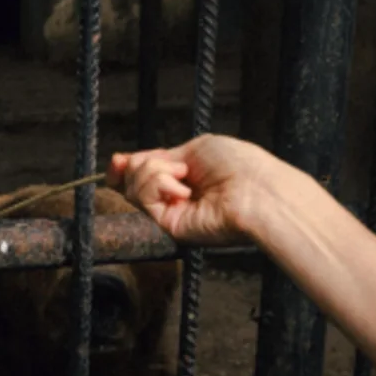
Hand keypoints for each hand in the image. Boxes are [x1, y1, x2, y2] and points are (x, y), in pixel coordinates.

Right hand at [107, 136, 271, 245]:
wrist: (256, 190)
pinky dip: (159, 185)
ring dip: (154, 172)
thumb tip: (122, 162)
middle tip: (176, 167)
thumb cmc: (238, 165)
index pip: (143, 172)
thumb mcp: (194, 149)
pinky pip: (143, 198)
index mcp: (184, 176)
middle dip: (143, 164)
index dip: (127, 165)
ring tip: (185, 177)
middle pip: (132, 179)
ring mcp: (171, 213)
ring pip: (133, 188)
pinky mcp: (168, 226)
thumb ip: (159, 158)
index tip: (119, 160)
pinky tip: (183, 191)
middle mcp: (175, 197)